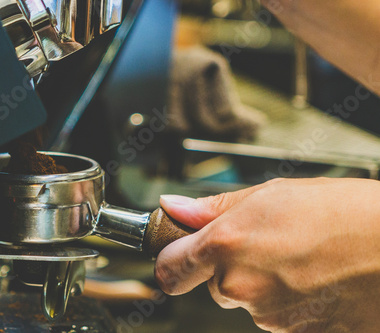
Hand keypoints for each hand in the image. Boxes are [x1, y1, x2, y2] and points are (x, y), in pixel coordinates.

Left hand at [155, 178, 379, 332]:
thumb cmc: (343, 212)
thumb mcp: (270, 194)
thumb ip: (212, 207)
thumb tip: (173, 206)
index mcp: (226, 245)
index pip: (168, 268)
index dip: (169, 259)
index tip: (175, 251)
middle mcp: (240, 286)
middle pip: (211, 283)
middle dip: (228, 265)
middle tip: (264, 241)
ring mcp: (268, 315)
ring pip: (245, 298)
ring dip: (260, 280)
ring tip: (297, 255)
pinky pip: (274, 314)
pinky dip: (285, 298)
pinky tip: (311, 276)